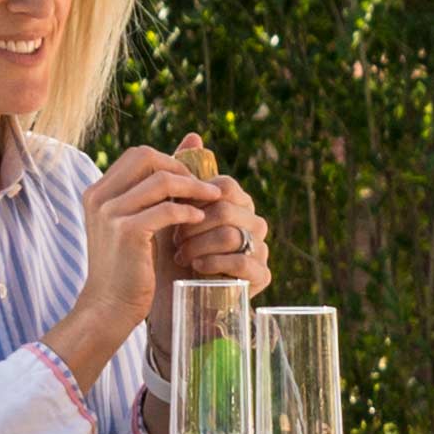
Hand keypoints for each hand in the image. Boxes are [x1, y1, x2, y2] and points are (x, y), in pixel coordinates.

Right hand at [62, 147, 227, 384]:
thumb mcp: (133, 224)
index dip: (168, 162)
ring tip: (212, 199)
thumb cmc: (127, 267)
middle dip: (180, 168)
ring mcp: (111, 213)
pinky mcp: (127, 232)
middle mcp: (100, 197)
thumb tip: (186, 157)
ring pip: (161, 181)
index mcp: (97, 192)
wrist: (109, 306)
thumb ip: (151, 195)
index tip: (191, 180)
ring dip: (192, 188)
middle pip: (146, 157)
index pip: (137, 156)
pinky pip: (166, 210)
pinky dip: (188, 212)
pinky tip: (200, 219)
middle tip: (203, 186)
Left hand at [152, 138, 269, 290]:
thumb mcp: (172, 209)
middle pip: (227, 207)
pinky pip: (244, 262)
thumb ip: (183, 173)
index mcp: (238, 203)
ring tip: (180, 255)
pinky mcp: (262, 276)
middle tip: (174, 237)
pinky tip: (196, 268)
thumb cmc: (172, 250)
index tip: (172, 211)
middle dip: (193, 222)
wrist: (173, 296)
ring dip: (199, 244)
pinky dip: (215, 263)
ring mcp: (261, 249)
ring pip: (232, 233)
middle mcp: (254, 222)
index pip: (223, 185)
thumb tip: (193, 136)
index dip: (194, 197)